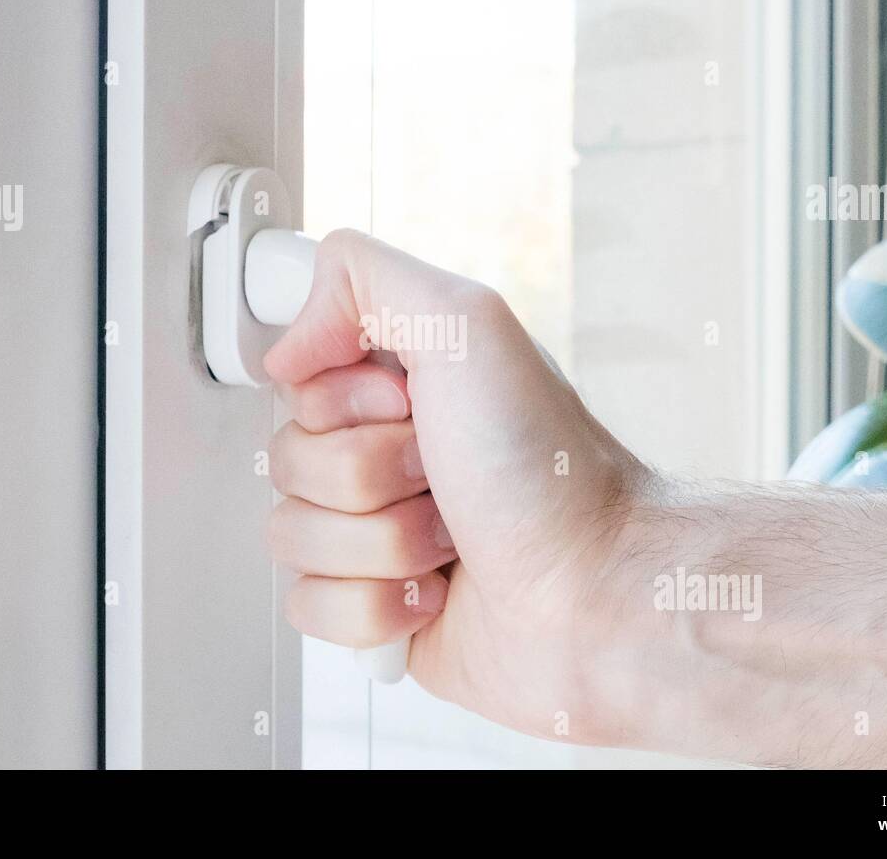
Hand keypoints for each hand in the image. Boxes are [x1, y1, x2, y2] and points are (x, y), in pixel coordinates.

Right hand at [264, 229, 652, 744]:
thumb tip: (288, 341)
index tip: (402, 402)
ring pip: (291, 537)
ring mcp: (379, 533)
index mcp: (404, 383)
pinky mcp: (376, 608)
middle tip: (440, 474)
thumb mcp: (467, 325)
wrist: (598, 598)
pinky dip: (376, 606)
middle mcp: (389, 454)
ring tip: (451, 539)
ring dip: (381, 542)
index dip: (337, 398)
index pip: (296, 381)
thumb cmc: (553, 472)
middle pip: (288, 459)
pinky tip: (434, 594)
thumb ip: (363, 279)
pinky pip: (310, 606)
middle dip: (369, 474)